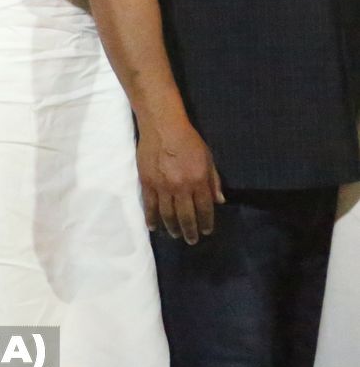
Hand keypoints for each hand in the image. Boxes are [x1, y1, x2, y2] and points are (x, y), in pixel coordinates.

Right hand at [138, 118, 221, 243]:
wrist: (162, 126)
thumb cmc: (189, 140)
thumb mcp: (208, 158)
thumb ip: (213, 181)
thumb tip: (219, 201)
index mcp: (199, 181)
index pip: (204, 209)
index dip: (206, 223)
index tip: (206, 231)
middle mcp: (181, 187)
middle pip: (186, 216)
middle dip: (190, 231)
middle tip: (191, 241)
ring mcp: (162, 186)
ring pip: (167, 214)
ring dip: (172, 227)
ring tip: (175, 235)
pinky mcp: (147, 182)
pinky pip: (149, 205)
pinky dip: (151, 217)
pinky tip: (154, 226)